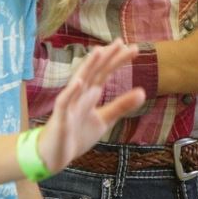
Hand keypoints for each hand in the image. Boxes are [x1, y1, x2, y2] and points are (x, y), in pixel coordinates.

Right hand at [37, 39, 144, 173]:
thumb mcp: (104, 119)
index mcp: (90, 93)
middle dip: (107, 57)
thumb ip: (121, 105)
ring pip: (79, 81)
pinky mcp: (61, 117)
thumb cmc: (77, 134)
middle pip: (95, 72)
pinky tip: (80, 82)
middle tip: (122, 41)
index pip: (105, 72)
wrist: (54, 156)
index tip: (133, 48)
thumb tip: (143, 91)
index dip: (117, 61)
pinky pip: (65, 102)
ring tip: (99, 52)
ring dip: (88, 66)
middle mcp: (80, 94)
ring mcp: (70, 104)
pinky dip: (71, 91)